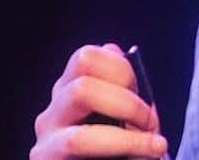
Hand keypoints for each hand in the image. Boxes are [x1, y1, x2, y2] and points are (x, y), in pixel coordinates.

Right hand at [30, 43, 168, 158]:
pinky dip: (122, 150)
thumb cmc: (120, 149)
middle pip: (80, 88)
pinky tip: (144, 157)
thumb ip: (121, 87)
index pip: (85, 58)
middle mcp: (51, 115)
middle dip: (125, 104)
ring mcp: (46, 145)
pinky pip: (80, 149)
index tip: (143, 93)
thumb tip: (114, 50)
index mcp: (69, 92)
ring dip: (125, 141)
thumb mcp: (125, 115)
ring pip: (78, 136)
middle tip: (150, 122)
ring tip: (152, 147)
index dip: (121, 70)